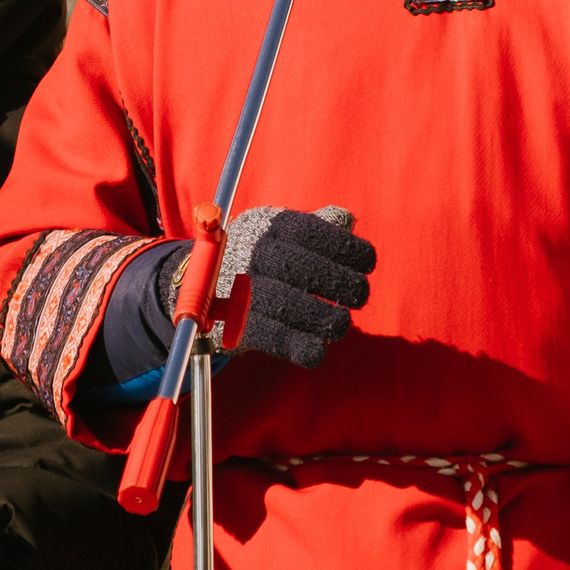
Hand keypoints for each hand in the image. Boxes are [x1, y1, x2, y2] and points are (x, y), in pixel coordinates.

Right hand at [197, 206, 375, 368]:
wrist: (202, 285)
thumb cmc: (261, 255)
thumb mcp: (283, 232)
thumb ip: (317, 226)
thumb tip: (346, 220)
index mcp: (268, 226)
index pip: (309, 232)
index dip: (343, 247)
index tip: (368, 262)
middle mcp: (252, 253)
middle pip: (297, 267)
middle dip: (337, 282)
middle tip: (360, 294)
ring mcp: (240, 289)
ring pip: (284, 303)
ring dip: (321, 317)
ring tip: (340, 323)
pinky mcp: (235, 325)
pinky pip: (270, 337)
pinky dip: (298, 346)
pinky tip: (318, 349)